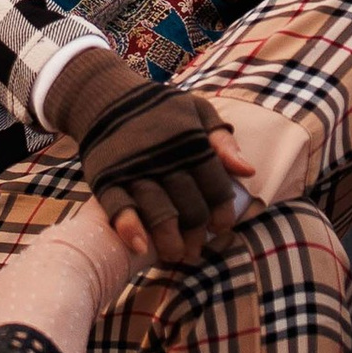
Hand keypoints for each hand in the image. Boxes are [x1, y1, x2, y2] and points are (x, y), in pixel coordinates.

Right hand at [42, 48, 238, 263]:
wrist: (103, 97)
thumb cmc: (158, 108)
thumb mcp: (196, 110)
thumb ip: (223, 139)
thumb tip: (248, 171)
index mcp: (191, 142)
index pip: (216, 187)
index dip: (222, 213)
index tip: (220, 228)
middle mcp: (165, 158)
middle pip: (191, 208)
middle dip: (198, 235)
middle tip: (196, 248)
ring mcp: (134, 169)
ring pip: (160, 213)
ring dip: (170, 241)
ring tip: (175, 255)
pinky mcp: (106, 177)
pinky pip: (118, 207)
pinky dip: (130, 228)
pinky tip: (141, 247)